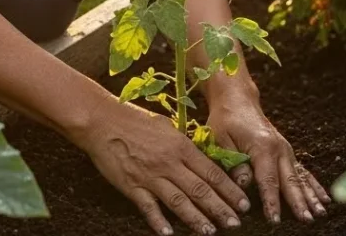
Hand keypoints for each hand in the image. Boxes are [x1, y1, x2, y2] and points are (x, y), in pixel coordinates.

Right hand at [76, 100, 251, 234]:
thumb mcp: (166, 127)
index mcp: (180, 146)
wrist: (102, 120)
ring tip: (210, 232)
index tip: (243, 204)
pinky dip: (158, 221)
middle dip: (220, 208)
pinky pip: (148, 207)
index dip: (229, 190)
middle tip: (235, 224)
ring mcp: (150, 176)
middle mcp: (169, 163)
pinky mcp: (131, 185)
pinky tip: (169, 233)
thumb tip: (203, 162)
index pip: (211, 172)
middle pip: (200, 190)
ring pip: (178, 201)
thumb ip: (184, 146)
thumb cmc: (135, 120)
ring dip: (196, 219)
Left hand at [207, 93, 328, 223]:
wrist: (238, 100)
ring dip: (311, 196)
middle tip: (307, 220)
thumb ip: (233, 162)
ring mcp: (286, 150)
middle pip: (290, 181)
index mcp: (262, 147)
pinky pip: (303, 171)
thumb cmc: (226, 120)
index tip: (275, 220)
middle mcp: (279, 149)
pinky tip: (324, 198)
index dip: (271, 201)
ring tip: (321, 214)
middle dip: (299, 202)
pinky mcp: (288, 152)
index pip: (268, 180)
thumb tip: (244, 184)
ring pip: (300, 177)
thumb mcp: (220, 139)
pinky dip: (314, 185)